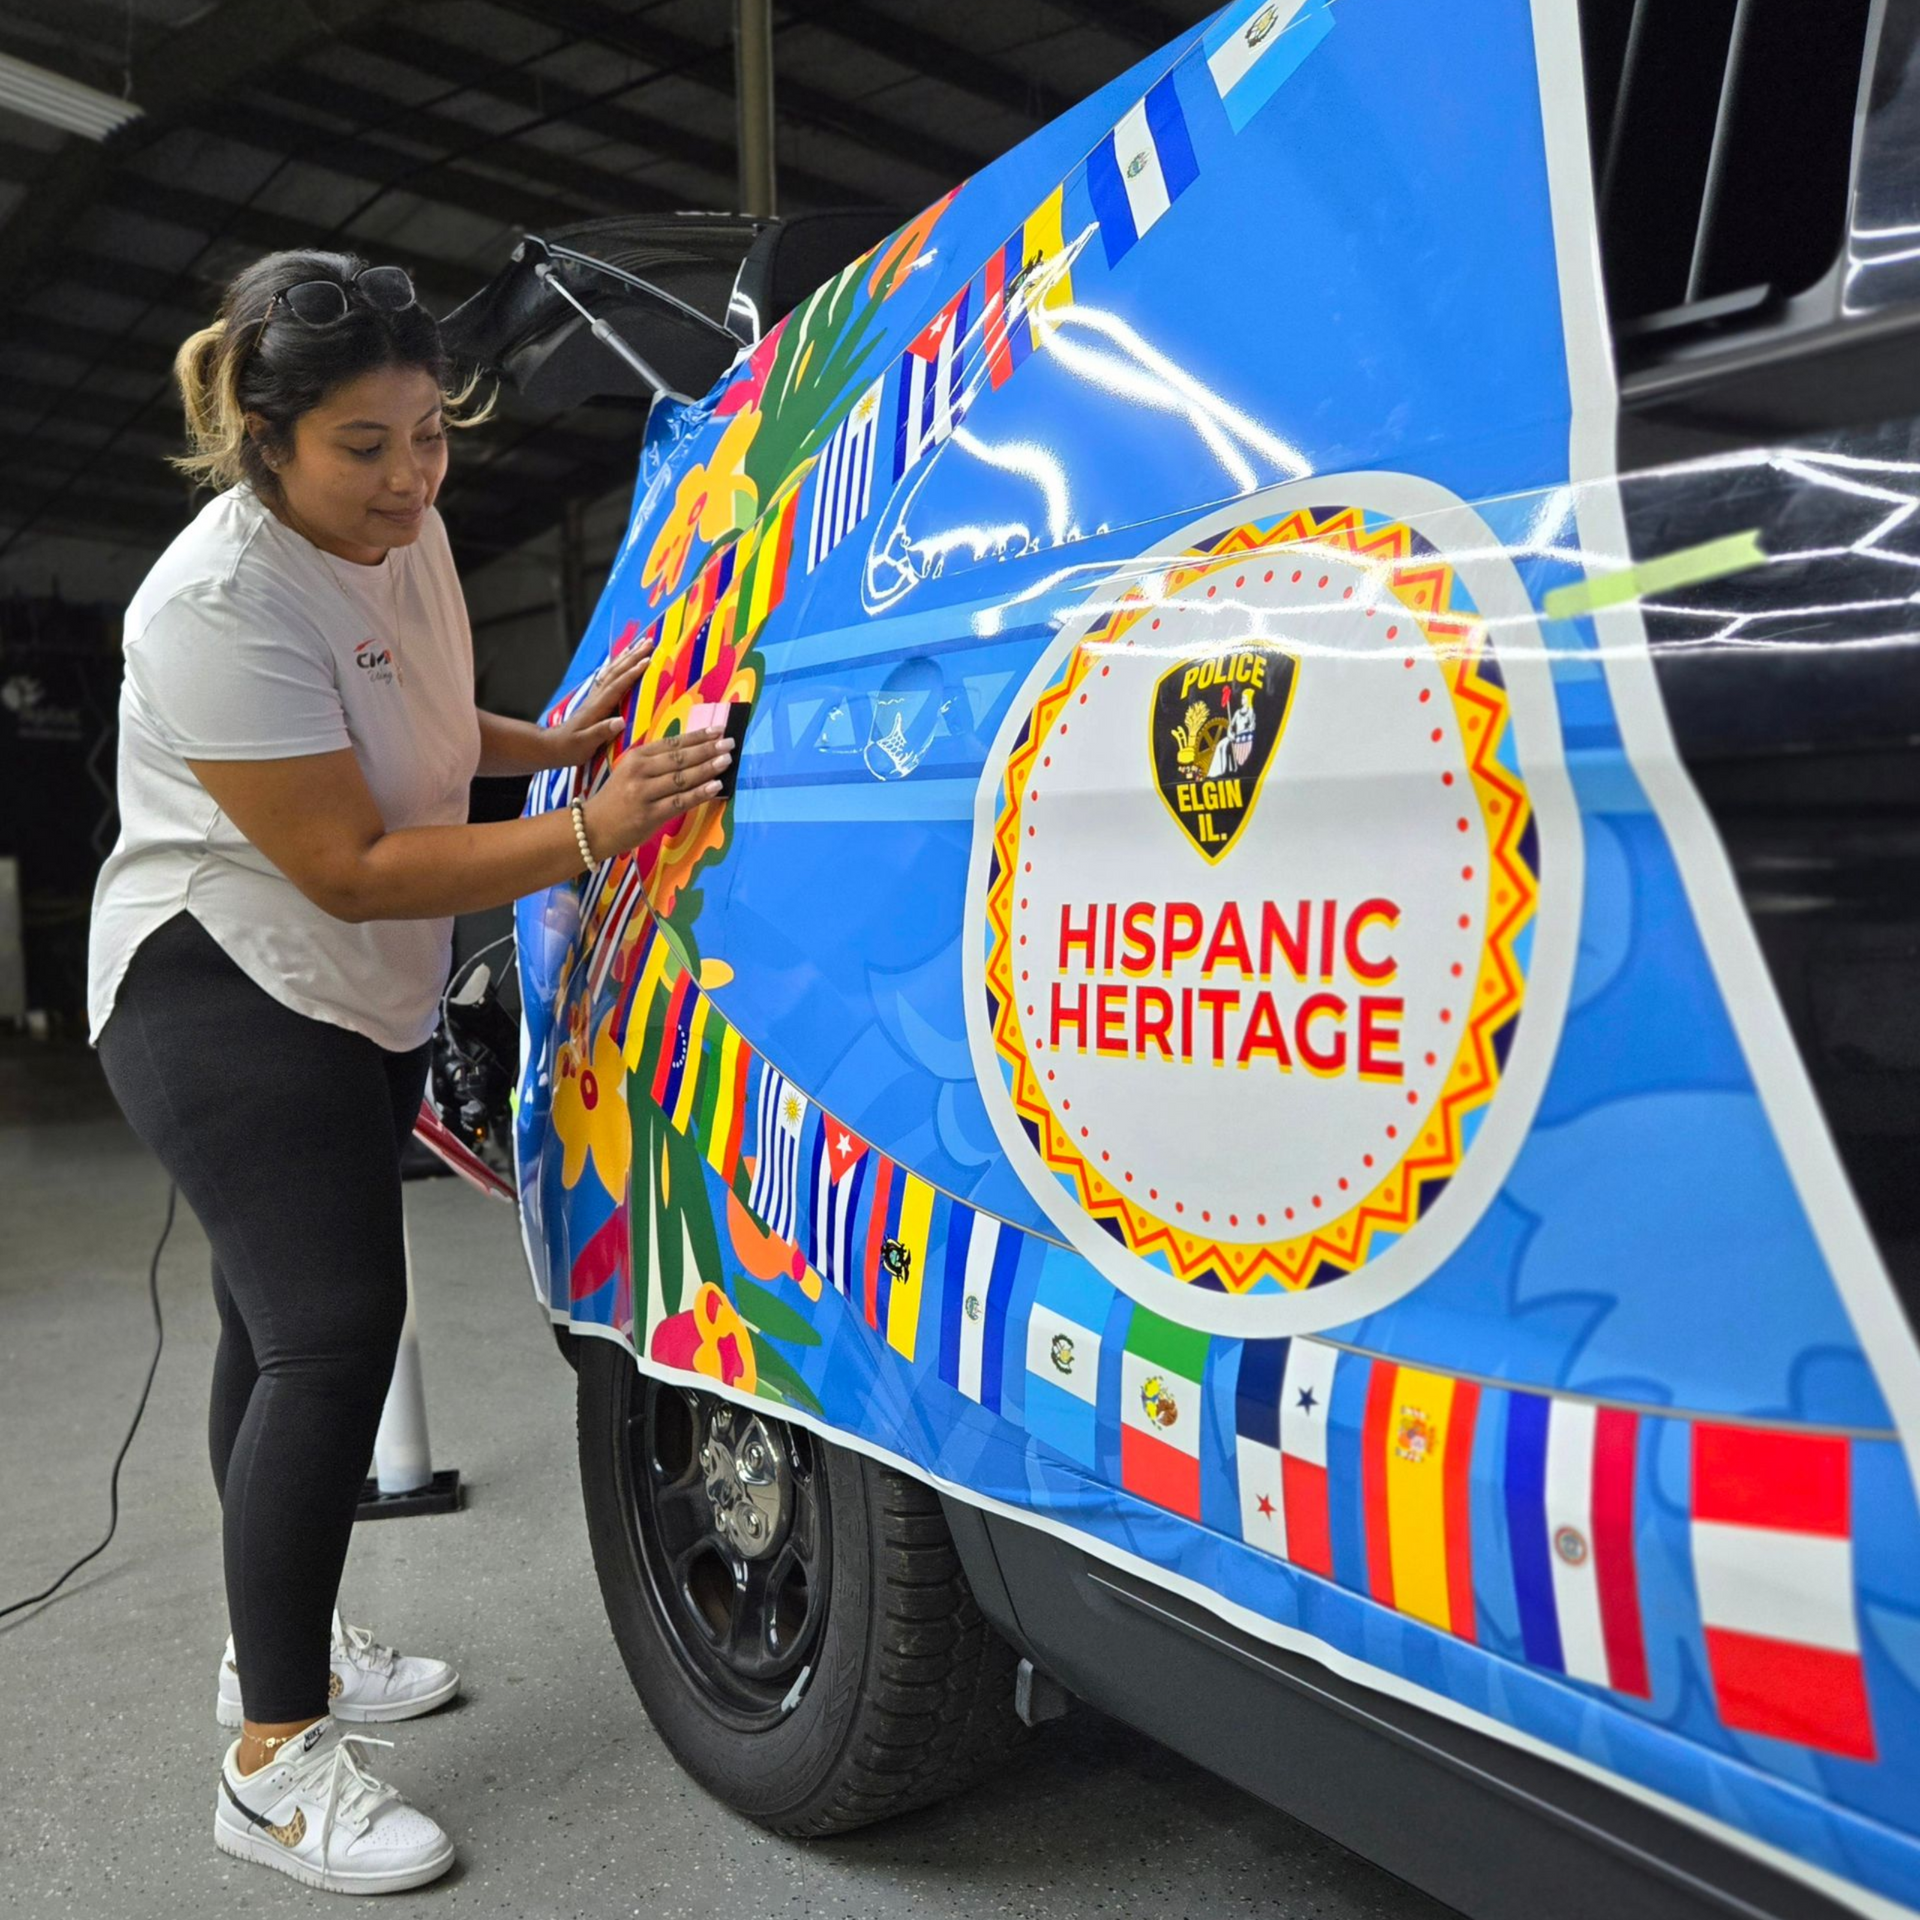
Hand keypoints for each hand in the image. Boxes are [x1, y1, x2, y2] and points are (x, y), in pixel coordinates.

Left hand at [548, 639, 655, 766]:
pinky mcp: (594, 700)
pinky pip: (608, 677)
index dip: (632, 673)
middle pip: (616, 672)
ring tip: (639, 644)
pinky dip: (616, 666)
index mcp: (597, 708)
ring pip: (612, 672)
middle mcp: (596, 698)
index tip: (648, 661)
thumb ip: (601, 732)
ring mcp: (594, 697)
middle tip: (649, 642)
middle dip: (633, 656)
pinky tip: (622, 660)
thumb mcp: (585, 744)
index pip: (617, 686)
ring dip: (626, 657)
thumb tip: (621, 721)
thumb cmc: (569, 748)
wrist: (552, 747)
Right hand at [582, 726, 732, 857]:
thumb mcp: (631, 772)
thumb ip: (657, 763)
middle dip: (707, 749)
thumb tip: (695, 754)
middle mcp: (640, 771)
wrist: (593, 827)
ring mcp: (644, 793)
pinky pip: (679, 801)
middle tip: (730, 742)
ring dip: (707, 768)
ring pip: (681, 777)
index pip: (672, 743)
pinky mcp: (649, 814)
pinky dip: (699, 793)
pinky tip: (716, 786)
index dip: (697, 736)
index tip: (718, 730)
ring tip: (727, 760)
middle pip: (679, 757)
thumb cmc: (618, 799)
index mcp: (637, 757)